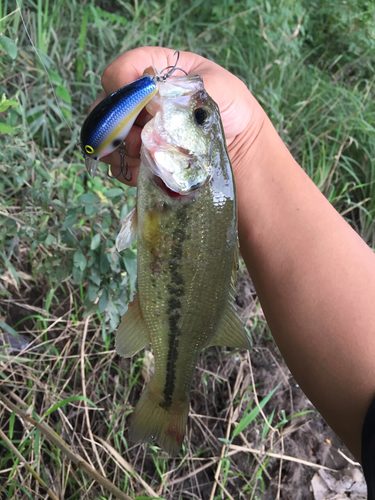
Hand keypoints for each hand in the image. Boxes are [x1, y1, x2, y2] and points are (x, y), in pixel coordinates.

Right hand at [90, 46, 265, 185]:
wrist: (241, 147)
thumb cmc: (231, 108)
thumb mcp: (216, 87)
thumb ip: (183, 89)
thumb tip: (151, 102)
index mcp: (155, 71)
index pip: (120, 72)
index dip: (122, 85)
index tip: (143, 102)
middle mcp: (139, 101)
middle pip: (105, 109)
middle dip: (121, 125)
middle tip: (144, 136)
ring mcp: (136, 131)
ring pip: (108, 141)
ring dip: (125, 150)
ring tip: (152, 154)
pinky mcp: (139, 159)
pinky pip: (120, 167)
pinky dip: (131, 170)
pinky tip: (152, 170)